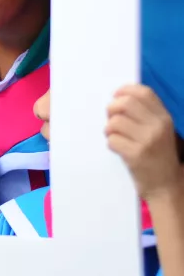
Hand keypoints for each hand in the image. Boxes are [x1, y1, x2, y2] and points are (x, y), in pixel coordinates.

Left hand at [106, 84, 182, 200]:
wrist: (165, 185)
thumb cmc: (158, 154)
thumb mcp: (160, 130)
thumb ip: (145, 113)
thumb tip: (119, 96)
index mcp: (164, 118)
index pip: (144, 93)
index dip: (125, 90)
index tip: (116, 95)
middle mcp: (158, 127)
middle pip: (125, 103)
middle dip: (112, 109)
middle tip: (111, 119)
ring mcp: (147, 141)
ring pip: (115, 122)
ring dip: (109, 129)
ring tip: (115, 137)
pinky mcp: (136, 155)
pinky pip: (112, 139)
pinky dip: (111, 143)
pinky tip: (118, 149)